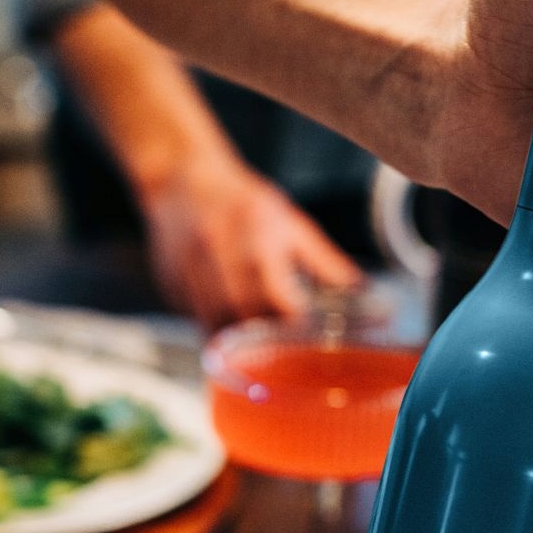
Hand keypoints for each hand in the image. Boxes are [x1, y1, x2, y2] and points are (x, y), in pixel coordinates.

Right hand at [142, 158, 360, 328]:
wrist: (183, 181)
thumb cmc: (244, 203)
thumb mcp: (291, 225)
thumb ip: (324, 263)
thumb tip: (361, 292)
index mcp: (258, 242)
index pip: (279, 302)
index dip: (294, 325)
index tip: (306, 336)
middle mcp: (220, 260)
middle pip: (245, 320)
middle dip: (265, 342)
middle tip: (282, 351)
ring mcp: (190, 274)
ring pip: (216, 328)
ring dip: (237, 345)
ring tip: (256, 349)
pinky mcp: (171, 287)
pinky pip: (194, 321)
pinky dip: (213, 330)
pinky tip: (228, 324)